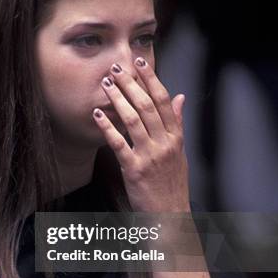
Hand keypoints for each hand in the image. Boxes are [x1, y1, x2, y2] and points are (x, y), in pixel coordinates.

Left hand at [93, 58, 189, 212]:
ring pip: (133, 120)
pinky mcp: (134, 170)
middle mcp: (165, 143)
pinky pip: (118, 144)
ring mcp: (150, 156)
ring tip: (106, 84)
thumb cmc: (172, 183)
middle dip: (131, 83)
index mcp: (175, 137)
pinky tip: (97, 114)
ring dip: (118, 99)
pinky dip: (107, 127)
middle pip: (147, 106)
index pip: (164, 101)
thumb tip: (180, 97)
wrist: (170, 215)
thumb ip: (178, 123)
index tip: (140, 61)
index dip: (152, 79)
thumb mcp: (180, 151)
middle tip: (116, 67)